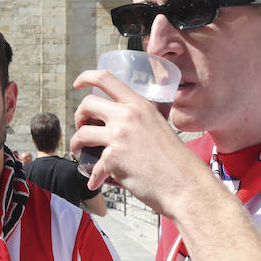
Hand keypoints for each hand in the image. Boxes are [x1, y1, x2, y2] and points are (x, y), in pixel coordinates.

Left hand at [70, 68, 212, 213]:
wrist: (184, 184)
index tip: (78, 83)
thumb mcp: (159, 127)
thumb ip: (139, 121)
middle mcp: (127, 116)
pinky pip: (93, 167)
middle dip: (78, 116)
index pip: (106, 78)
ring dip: (76, 144)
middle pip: (87, 104)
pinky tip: (96, 183)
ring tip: (79, 152)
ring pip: (81, 134)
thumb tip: (118, 128)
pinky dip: (93, 178)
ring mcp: (118, 136)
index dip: (87, 77)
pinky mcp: (112, 158)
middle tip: (82, 128)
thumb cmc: (175, 161)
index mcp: (139, 105)